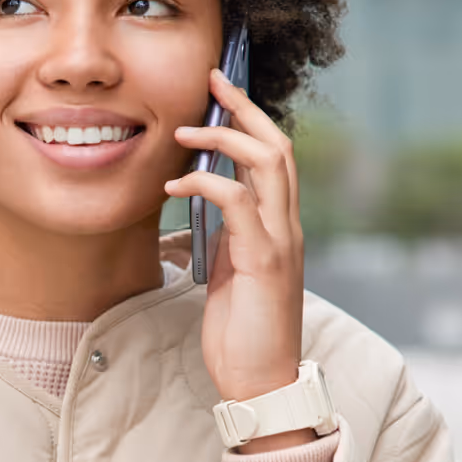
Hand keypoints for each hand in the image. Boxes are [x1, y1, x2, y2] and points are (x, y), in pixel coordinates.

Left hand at [165, 67, 304, 407]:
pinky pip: (241, 204)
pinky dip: (207, 184)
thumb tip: (185, 210)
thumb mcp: (222, 271)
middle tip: (211, 79)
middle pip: (278, 145)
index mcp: (277, 225)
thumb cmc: (238, 331)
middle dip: (244, 108)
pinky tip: (175, 185)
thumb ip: (217, 236)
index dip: (248, 118)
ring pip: (270, 164)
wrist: (258, 382)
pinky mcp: (266, 262)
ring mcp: (281, 241)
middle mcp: (287, 226)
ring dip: (225, 138)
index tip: (218, 88)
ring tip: (184, 129)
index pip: (271, 156)